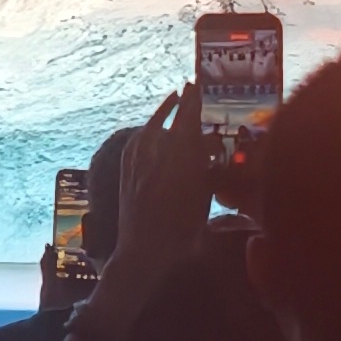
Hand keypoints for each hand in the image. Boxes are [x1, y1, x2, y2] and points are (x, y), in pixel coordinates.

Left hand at [90, 89, 212, 321]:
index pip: (189, 130)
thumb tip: (214, 153)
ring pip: (151, 130)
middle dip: (182, 105)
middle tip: (190, 86)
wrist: (142, 255)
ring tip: (174, 98)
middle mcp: (157, 164)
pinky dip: (145, 131)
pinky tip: (151, 127)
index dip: (193, 108)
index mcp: (180, 171)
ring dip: (163, 113)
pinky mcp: (126, 173)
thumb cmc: (180, 238)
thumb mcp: (202, 206)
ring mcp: (138, 167)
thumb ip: (208, 177)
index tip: (199, 89)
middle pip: (171, 125)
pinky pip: (135, 143)